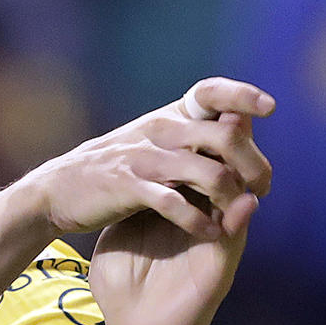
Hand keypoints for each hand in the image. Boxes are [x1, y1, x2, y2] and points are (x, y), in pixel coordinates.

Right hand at [19, 77, 273, 237]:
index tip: (270, 108)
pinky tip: (209, 232)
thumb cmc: (111, 170)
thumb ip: (189, 135)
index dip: (242, 95)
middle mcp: (159, 131)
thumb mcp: (149, 142)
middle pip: (226, 135)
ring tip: (239, 217)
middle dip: (255, 163)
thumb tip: (238, 125)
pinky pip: (175, 202)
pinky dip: (199, 220)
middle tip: (263, 187)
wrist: (55, 191)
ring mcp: (144, 159)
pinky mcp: (129, 188)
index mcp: (168, 117)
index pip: (211, 92)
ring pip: (209, 172)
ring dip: (233, 198)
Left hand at [88, 79, 276, 324]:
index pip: (198, 164)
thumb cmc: (125, 287)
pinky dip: (239, 221)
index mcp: (182, 209)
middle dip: (234, 143)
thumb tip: (116, 169)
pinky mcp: (218, 269)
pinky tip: (245, 202)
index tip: (203, 104)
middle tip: (235, 111)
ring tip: (242, 140)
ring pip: (239, 199)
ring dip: (243, 171)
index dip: (202, 136)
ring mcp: (216, 242)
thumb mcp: (119, 234)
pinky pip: (235, 240)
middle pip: (227, 172)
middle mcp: (206, 220)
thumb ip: (127, 202)